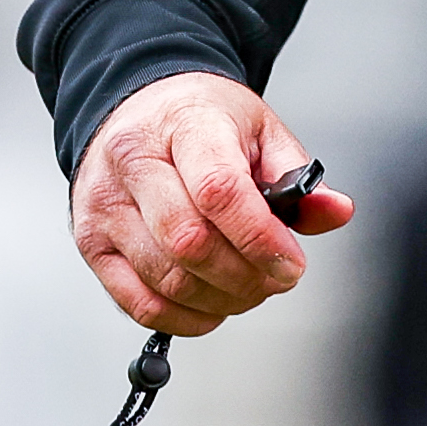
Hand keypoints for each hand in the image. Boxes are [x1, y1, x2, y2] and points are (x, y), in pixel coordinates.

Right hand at [69, 70, 351, 335]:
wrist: (137, 107)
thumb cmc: (198, 119)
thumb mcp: (259, 129)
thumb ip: (298, 176)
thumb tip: (335, 212)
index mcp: (183, 124)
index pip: (219, 191)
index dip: (261, 239)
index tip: (292, 264)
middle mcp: (132, 162)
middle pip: (189, 242)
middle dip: (245, 277)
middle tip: (275, 279)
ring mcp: (104, 205)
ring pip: (165, 279)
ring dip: (219, 300)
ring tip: (248, 289)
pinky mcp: (91, 242)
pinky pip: (137, 303)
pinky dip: (183, 318)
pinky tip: (212, 306)